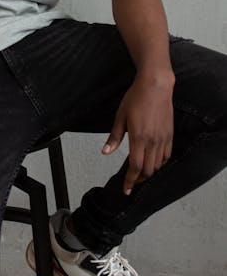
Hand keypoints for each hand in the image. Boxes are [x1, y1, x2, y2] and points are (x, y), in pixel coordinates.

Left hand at [102, 72, 174, 194]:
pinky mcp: (170, 134)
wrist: (156, 85)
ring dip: (149, 173)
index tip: (126, 190)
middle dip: (138, 180)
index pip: (135, 167)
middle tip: (130, 183)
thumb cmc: (135, 98)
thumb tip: (105, 152)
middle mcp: (152, 141)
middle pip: (147, 170)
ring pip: (158, 165)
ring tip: (139, 174)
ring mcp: (163, 138)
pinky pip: (166, 156)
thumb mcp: (120, 116)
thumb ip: (114, 137)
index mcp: (138, 137)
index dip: (130, 181)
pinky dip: (159, 163)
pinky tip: (152, 162)